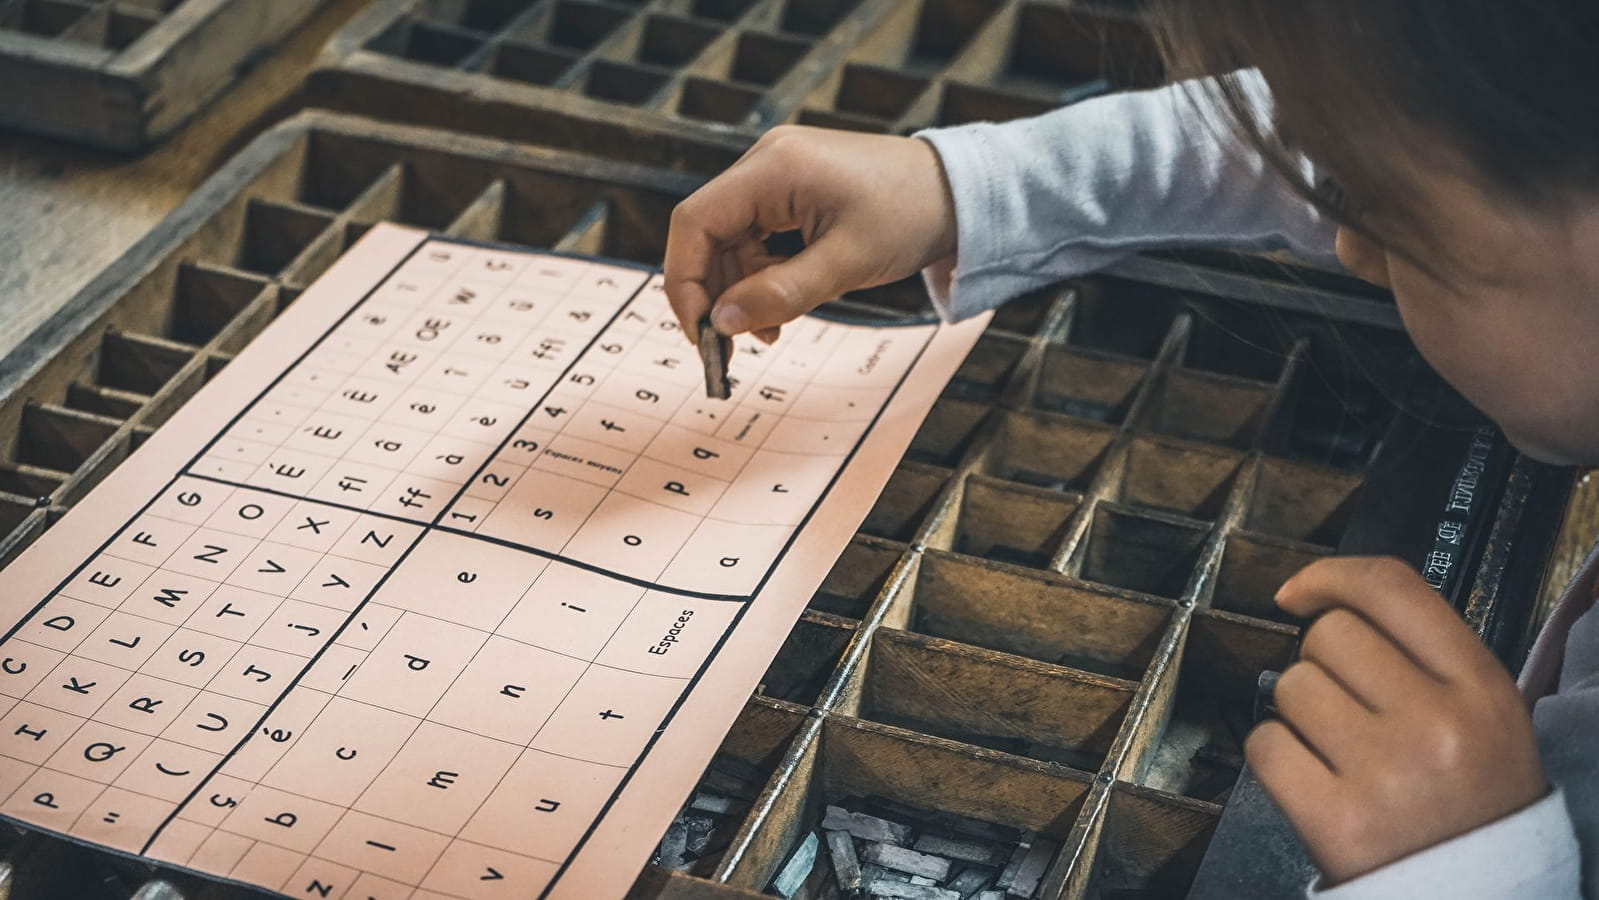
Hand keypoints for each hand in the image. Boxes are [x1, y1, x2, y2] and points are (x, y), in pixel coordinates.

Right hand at [663, 125, 957, 343]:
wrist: (959, 192)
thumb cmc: (912, 215)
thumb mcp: (847, 264)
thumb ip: (780, 295)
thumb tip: (721, 323)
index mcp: (773, 168)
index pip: (695, 222)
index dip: (685, 281)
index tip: (700, 332)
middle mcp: (766, 162)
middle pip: (706, 233)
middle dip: (712, 292)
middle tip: (728, 347)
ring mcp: (776, 175)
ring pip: (728, 241)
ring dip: (738, 290)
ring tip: (768, 332)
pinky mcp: (790, 191)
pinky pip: (754, 237)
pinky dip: (759, 276)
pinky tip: (778, 308)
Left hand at [1247, 557, 1547, 884]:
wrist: (1480, 893)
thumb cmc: (1470, 798)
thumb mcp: (1481, 712)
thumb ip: (1422, 649)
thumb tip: (1321, 595)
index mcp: (1481, 688)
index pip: (1392, 590)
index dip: (1332, 576)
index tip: (1300, 593)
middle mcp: (1436, 724)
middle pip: (1328, 635)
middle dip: (1323, 666)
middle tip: (1352, 711)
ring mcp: (1385, 773)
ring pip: (1290, 686)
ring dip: (1299, 714)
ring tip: (1341, 752)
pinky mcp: (1335, 820)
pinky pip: (1264, 744)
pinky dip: (1276, 757)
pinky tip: (1315, 780)